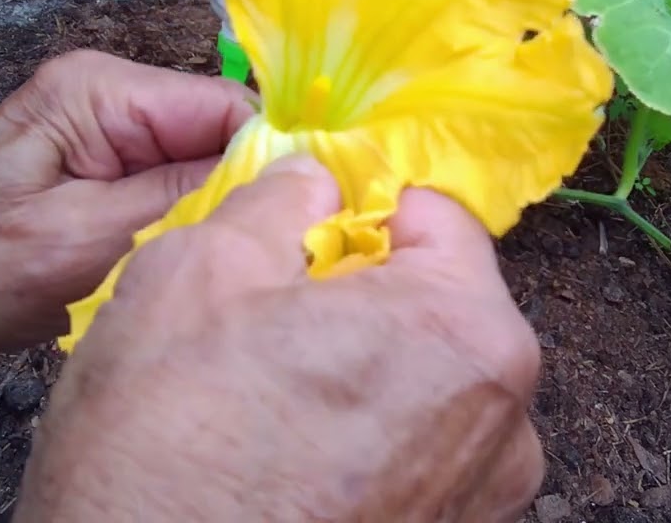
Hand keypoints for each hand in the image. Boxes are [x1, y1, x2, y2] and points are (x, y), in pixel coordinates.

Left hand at [0, 50, 252, 400]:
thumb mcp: (82, 241)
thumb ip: (184, 196)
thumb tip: (287, 170)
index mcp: (102, 91)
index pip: (231, 108)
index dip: (276, 165)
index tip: (299, 231)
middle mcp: (110, 97)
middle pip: (222, 138)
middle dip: (243, 197)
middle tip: (255, 269)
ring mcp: (104, 134)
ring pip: (203, 171)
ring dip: (212, 221)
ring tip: (214, 275)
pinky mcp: (100, 173)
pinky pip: (171, 193)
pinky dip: (182, 233)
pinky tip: (181, 272)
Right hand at [13, 157, 544, 522]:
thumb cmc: (166, 455)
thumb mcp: (194, 274)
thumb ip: (276, 204)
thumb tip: (314, 180)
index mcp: (464, 329)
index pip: (436, 217)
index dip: (361, 210)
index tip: (304, 232)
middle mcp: (505, 419)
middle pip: (438, 307)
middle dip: (360, 299)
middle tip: (266, 325)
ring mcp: (485, 498)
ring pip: (425, 385)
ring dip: (361, 375)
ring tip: (269, 405)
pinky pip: (417, 457)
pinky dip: (366, 446)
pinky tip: (287, 465)